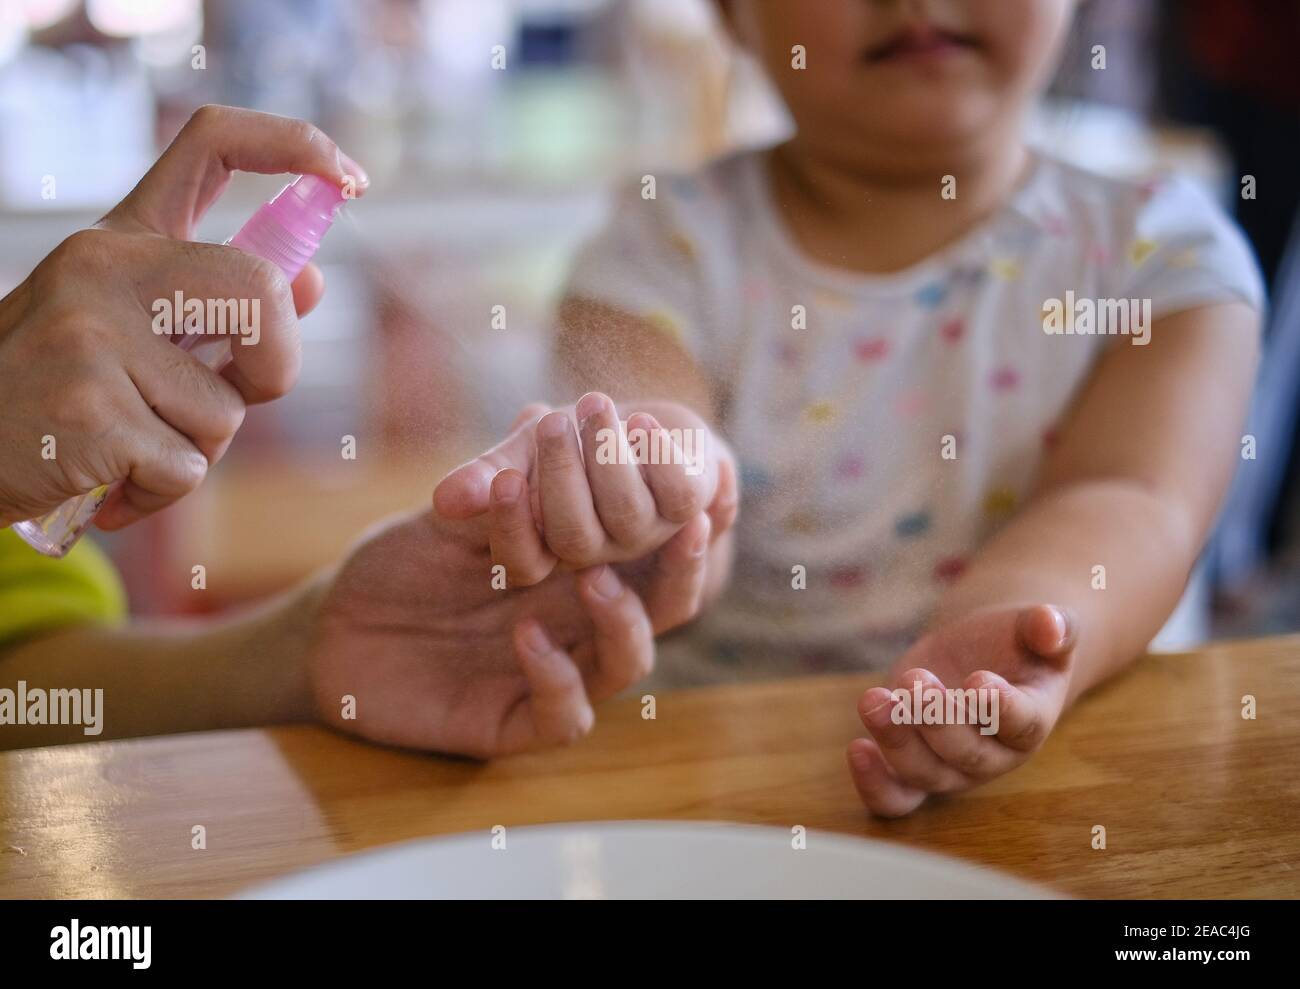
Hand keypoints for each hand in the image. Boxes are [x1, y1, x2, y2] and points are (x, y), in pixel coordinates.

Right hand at [0, 105, 367, 529]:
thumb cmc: (58, 394)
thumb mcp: (131, 330)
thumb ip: (219, 309)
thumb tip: (312, 279)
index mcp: (124, 241)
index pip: (214, 144)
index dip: (295, 145)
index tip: (351, 180)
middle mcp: (105, 268)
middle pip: (262, 292)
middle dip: (273, 368)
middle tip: (230, 399)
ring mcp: (90, 334)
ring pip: (225, 409)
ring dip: (198, 448)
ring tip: (128, 442)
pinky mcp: (85, 409)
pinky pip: (184, 469)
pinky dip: (159, 493)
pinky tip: (107, 478)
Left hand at [304, 506, 710, 756]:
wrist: (334, 626)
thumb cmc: (403, 561)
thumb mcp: (452, 512)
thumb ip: (498, 477)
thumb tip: (539, 409)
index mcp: (583, 565)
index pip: (654, 548)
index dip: (685, 518)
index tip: (696, 479)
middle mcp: (582, 621)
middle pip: (665, 606)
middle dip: (683, 567)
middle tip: (681, 524)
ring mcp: (557, 671)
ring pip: (628, 662)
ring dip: (623, 619)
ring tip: (591, 575)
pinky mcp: (516, 721)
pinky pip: (567, 714)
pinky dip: (558, 677)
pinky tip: (527, 636)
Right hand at [433, 394, 737, 584]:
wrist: (644, 426)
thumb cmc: (574, 443)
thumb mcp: (522, 454)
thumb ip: (485, 477)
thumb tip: (446, 500)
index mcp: (551, 552)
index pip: (524, 562)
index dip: (513, 527)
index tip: (504, 480)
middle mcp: (599, 557)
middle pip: (576, 538)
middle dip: (563, 475)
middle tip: (553, 421)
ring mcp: (645, 537)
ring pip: (629, 516)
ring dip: (610, 457)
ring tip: (594, 403)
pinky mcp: (689, 510)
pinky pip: (681, 496)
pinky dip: (662, 457)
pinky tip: (643, 425)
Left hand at [847, 604, 1076, 816]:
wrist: (988, 653)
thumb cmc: (1019, 642)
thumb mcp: (1038, 626)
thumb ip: (1052, 625)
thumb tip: (1050, 623)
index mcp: (1032, 720)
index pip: (1021, 725)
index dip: (1000, 707)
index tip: (978, 680)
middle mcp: (994, 755)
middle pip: (967, 753)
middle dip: (937, 720)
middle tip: (917, 683)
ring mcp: (952, 767)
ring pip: (925, 773)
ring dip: (897, 741)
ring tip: (874, 702)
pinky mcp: (913, 765)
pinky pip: (896, 797)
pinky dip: (875, 785)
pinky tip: (858, 749)